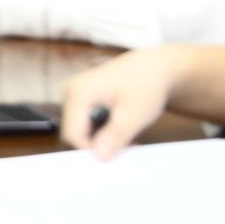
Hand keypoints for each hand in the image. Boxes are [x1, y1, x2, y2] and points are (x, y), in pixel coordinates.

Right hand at [59, 47, 186, 159]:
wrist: (155, 66)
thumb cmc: (146, 86)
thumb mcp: (134, 114)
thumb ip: (114, 136)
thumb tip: (98, 157)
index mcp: (77, 93)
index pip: (72, 135)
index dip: (92, 150)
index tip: (118, 154)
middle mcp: (69, 91)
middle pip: (74, 132)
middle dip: (97, 144)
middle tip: (126, 146)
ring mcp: (73, 92)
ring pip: (79, 128)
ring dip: (100, 138)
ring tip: (126, 137)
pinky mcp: (80, 95)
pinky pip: (84, 121)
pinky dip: (100, 129)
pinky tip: (119, 128)